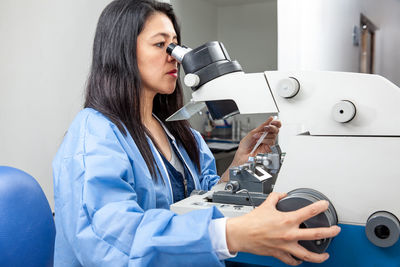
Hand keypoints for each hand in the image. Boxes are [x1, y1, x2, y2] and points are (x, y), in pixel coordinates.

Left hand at [220, 116, 280, 181]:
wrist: (242, 156)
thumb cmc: (245, 146)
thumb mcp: (253, 133)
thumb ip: (262, 126)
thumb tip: (270, 119)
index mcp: (263, 133)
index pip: (274, 126)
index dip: (276, 123)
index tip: (273, 120)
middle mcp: (267, 138)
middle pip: (276, 130)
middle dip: (271, 127)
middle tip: (265, 128)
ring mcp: (268, 144)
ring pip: (273, 136)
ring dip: (264, 135)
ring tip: (257, 137)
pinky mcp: (269, 150)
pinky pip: (271, 142)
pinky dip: (265, 140)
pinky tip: (260, 141)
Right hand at [226, 192, 340, 265]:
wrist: (241, 234)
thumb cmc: (252, 221)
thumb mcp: (266, 204)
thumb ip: (276, 197)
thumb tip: (282, 195)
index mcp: (287, 220)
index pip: (309, 212)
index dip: (320, 207)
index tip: (325, 205)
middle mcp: (289, 234)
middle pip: (316, 234)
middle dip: (330, 232)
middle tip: (336, 230)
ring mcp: (285, 246)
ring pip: (308, 255)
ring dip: (319, 256)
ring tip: (326, 255)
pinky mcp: (279, 254)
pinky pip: (292, 261)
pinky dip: (298, 261)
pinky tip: (302, 260)